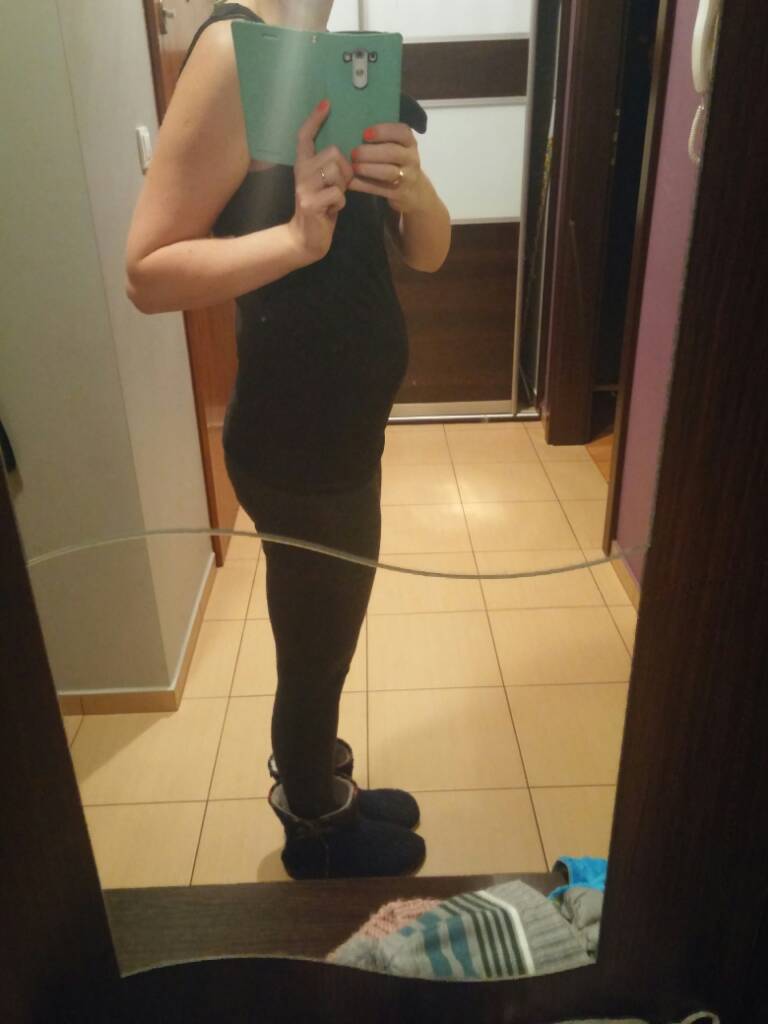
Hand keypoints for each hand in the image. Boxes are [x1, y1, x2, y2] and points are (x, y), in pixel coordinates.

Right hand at [288, 100, 353, 264]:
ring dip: (343, 187)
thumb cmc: (321, 208)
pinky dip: (340, 203)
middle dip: (344, 170)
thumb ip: (331, 167)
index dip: (315, 119)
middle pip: (333, 153)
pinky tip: (331, 210)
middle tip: (340, 186)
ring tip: (334, 198)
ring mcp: (303, 187)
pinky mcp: (310, 203)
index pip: (305, 136)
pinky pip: (337, 193)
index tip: (326, 103)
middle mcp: (300, 172)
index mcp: (303, 164)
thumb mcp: (325, 183)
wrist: (307, 238)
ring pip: (336, 172)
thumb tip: (350, 153)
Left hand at [348, 123, 424, 213]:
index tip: (365, 134)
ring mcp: (407, 177)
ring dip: (368, 169)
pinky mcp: (398, 193)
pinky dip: (363, 185)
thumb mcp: (397, 147)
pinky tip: (351, 182)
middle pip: (393, 153)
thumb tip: (352, 131)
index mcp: (409, 142)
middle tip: (354, 153)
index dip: (383, 131)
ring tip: (353, 167)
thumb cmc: (397, 163)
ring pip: (388, 172)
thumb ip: (382, 140)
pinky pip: (380, 189)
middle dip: (371, 152)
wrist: (413, 191)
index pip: (401, 132)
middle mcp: (411, 158)